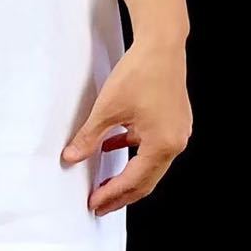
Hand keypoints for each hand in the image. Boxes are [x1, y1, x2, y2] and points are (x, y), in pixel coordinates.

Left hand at [60, 41, 192, 214]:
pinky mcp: (175, 121)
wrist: (161, 45)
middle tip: (100, 204)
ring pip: (151, 165)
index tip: (94, 203)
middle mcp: (175, 143)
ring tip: (106, 184)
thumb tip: (72, 156)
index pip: (133, 181)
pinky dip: (135, 153)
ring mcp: (178, 132)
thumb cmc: (140, 72)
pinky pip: (154, 147)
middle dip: (122, 194)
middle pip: (146, 180)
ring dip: (128, 175)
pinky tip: (114, 148)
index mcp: (162, 145)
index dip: (112, 195)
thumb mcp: (107, 108)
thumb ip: (89, 137)